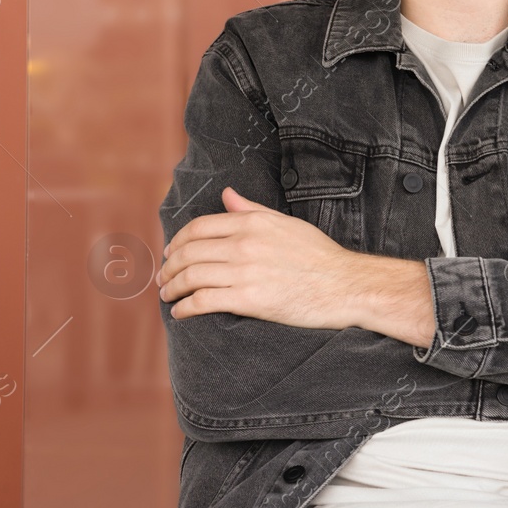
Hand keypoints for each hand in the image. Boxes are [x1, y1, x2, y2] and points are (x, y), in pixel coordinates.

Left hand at [157, 186, 435, 346]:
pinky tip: (182, 313)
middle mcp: (245, 244)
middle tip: (163, 279)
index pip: (198, 228)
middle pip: (189, 253)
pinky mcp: (249, 300)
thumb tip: (227, 195)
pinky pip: (203, 302)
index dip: (177, 242)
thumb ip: (252, 210)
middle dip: (169, 267)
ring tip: (168, 295)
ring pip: (191, 277)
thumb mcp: (286, 224)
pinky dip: (185, 308)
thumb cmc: (319, 256)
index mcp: (253, 223)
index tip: (170, 254)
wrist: (345, 285)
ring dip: (172, 288)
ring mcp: (245, 272)